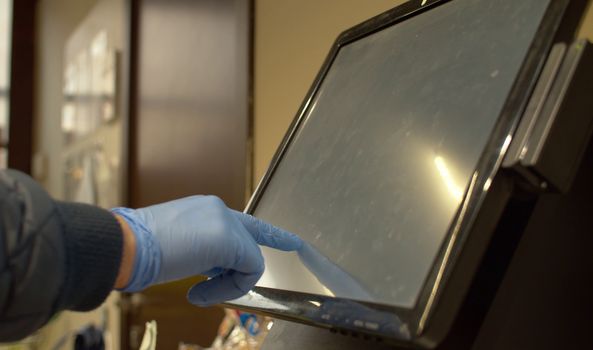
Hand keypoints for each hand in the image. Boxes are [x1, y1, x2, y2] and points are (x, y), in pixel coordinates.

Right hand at [112, 195, 301, 305]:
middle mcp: (219, 210)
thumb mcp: (178, 245)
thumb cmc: (139, 249)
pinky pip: (249, 271)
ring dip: (227, 285)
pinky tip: (199, 293)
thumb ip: (205, 251)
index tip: (295, 242)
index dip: (273, 234)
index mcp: (206, 209)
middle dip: (236, 274)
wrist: (123, 245)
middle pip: (248, 246)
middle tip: (204, 290)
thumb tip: (216, 270)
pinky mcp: (229, 239)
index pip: (246, 222)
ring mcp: (225, 222)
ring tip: (197, 293)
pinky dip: (230, 289)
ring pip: (249, 260)